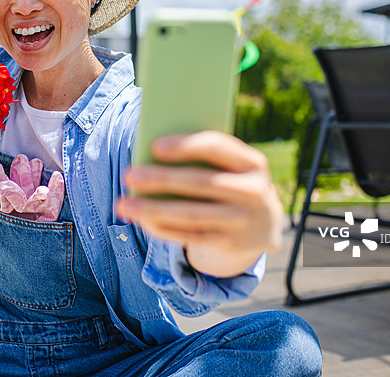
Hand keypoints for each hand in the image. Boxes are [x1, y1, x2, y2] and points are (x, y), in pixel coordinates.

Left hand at [116, 131, 282, 277]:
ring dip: (153, 210)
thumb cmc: (232, 179)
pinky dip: (162, 228)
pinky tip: (140, 220)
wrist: (266, 222)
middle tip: (129, 175)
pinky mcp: (230, 243)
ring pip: (191, 215)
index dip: (186, 146)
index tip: (155, 146)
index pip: (218, 148)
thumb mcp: (231, 165)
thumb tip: (153, 154)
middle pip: (201, 183)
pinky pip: (190, 236)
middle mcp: (252, 192)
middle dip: (162, 179)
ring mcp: (242, 221)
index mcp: (252, 162)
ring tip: (123, 204)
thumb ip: (204, 156)